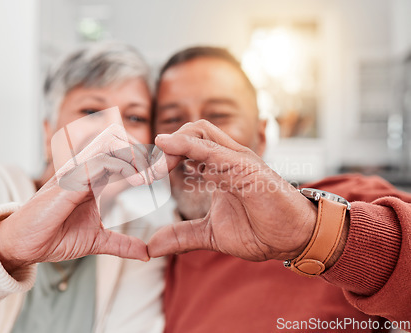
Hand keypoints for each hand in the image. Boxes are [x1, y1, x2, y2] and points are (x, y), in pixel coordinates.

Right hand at [0, 124, 151, 272]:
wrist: (24, 246)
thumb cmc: (54, 236)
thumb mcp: (97, 242)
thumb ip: (121, 244)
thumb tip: (146, 253)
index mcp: (94, 179)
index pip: (123, 159)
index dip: (147, 159)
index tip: (169, 167)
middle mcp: (86, 170)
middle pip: (119, 142)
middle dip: (144, 151)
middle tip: (163, 168)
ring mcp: (77, 172)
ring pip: (111, 145)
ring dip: (136, 155)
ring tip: (152, 174)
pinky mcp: (70, 180)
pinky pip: (99, 161)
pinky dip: (122, 166)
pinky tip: (138, 179)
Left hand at [148, 120, 317, 261]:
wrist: (294, 239)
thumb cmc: (260, 231)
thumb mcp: (211, 234)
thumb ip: (182, 235)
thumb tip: (151, 245)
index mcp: (218, 168)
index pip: (186, 147)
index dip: (163, 155)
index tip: (144, 175)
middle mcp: (227, 158)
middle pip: (190, 131)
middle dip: (164, 146)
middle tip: (147, 170)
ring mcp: (237, 160)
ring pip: (198, 132)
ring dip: (171, 144)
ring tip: (153, 166)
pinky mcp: (246, 167)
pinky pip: (212, 150)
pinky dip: (187, 146)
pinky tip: (166, 147)